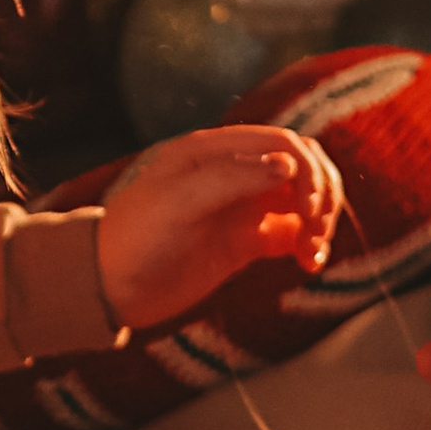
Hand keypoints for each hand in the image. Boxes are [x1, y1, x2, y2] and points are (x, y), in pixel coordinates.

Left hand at [97, 120, 337, 331]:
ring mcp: (243, 207)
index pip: (283, 142)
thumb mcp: (177, 201)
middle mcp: (234, 173)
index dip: (306, 170)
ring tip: (313, 252)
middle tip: (315, 230)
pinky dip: (310, 245)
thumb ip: (231, 178)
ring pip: (304, 199)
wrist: (109, 287)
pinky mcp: (247, 241)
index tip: (308, 209)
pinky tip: (310, 264)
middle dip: (321, 194)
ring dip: (321, 220)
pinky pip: (293, 234)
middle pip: (303, 167)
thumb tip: (289, 166)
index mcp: (215, 150)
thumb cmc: (135, 237)